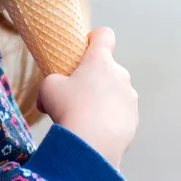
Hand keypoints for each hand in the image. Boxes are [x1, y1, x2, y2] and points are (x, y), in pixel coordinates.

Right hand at [36, 27, 138, 169]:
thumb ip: (53, 83)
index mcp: (100, 60)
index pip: (105, 35)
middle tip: (77, 94)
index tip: (85, 50)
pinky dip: (110, 118)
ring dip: (103, 99)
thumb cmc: (68, 109)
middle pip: (108, 68)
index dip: (95, 39)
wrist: (90, 146)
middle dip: (95, 77)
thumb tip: (46, 100)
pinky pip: (120, 113)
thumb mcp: (48, 88)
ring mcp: (129, 97)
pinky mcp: (134, 118)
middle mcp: (119, 74)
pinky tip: (95, 131)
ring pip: (115, 91)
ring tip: (85, 117)